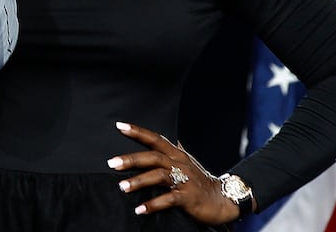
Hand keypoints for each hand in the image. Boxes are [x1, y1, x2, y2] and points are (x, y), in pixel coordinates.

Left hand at [107, 122, 242, 223]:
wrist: (223, 199)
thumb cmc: (200, 180)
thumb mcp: (185, 162)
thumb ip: (171, 152)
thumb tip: (159, 139)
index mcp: (176, 154)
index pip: (155, 139)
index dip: (138, 132)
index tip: (120, 126)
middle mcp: (179, 163)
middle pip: (153, 157)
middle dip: (132, 159)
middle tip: (112, 163)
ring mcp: (184, 180)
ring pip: (159, 176)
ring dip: (139, 181)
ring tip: (122, 187)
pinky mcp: (188, 197)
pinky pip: (168, 199)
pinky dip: (153, 204)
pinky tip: (140, 209)